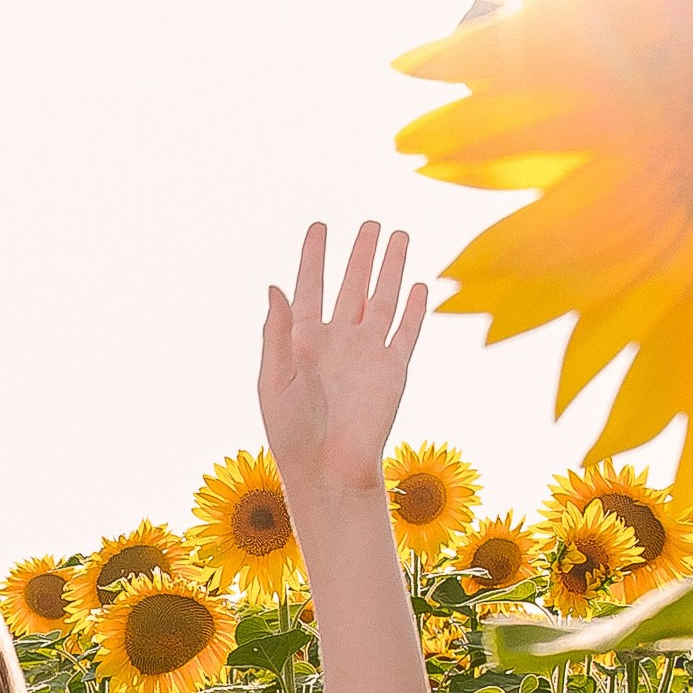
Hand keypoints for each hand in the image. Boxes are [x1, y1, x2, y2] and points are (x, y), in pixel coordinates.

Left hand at [257, 222, 427, 507]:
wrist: (327, 469)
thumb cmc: (291, 431)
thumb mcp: (274, 379)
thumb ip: (276, 332)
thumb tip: (274, 285)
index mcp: (303, 339)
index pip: (310, 286)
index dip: (314, 256)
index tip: (319, 226)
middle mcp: (338, 340)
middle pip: (351, 285)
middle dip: (360, 253)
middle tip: (369, 222)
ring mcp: (367, 353)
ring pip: (382, 299)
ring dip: (390, 268)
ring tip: (398, 235)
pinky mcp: (393, 370)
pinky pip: (405, 332)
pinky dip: (414, 309)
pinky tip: (419, 285)